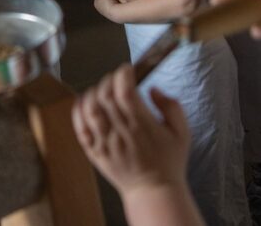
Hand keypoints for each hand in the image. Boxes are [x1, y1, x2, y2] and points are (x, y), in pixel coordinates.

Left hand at [73, 64, 190, 193]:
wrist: (154, 191)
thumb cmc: (169, 161)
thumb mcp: (182, 132)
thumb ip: (171, 106)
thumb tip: (153, 90)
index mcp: (142, 126)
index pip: (125, 92)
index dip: (122, 75)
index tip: (126, 69)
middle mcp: (121, 133)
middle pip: (106, 96)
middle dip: (109, 80)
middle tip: (115, 79)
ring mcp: (105, 143)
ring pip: (90, 110)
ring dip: (93, 93)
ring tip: (102, 90)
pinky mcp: (94, 152)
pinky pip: (80, 129)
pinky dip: (78, 112)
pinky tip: (85, 103)